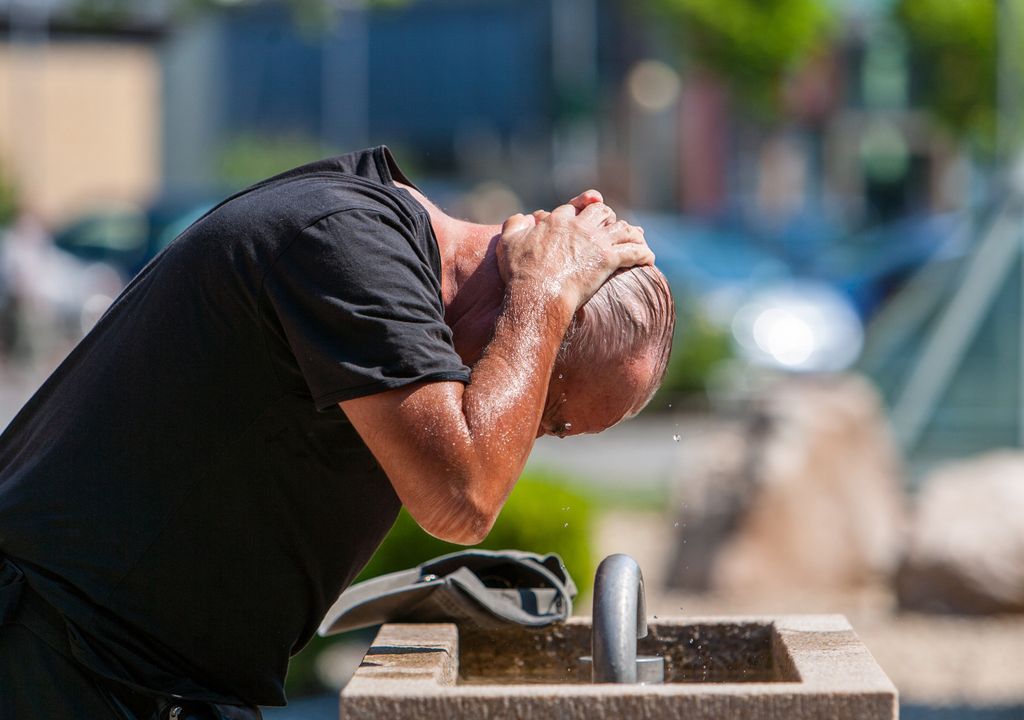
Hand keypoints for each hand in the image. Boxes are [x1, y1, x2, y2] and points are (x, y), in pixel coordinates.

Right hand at [496, 196, 653, 313]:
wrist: (537, 293)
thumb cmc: (520, 272)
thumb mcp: (508, 243)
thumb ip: (513, 225)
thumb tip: (522, 217)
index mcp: (557, 220)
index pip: (574, 208)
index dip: (582, 209)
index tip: (586, 212)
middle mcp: (579, 226)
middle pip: (601, 212)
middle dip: (608, 217)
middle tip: (614, 226)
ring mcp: (595, 242)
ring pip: (621, 229)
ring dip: (631, 233)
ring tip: (638, 239)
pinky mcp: (608, 260)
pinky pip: (633, 252)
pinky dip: (643, 254)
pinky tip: (649, 259)